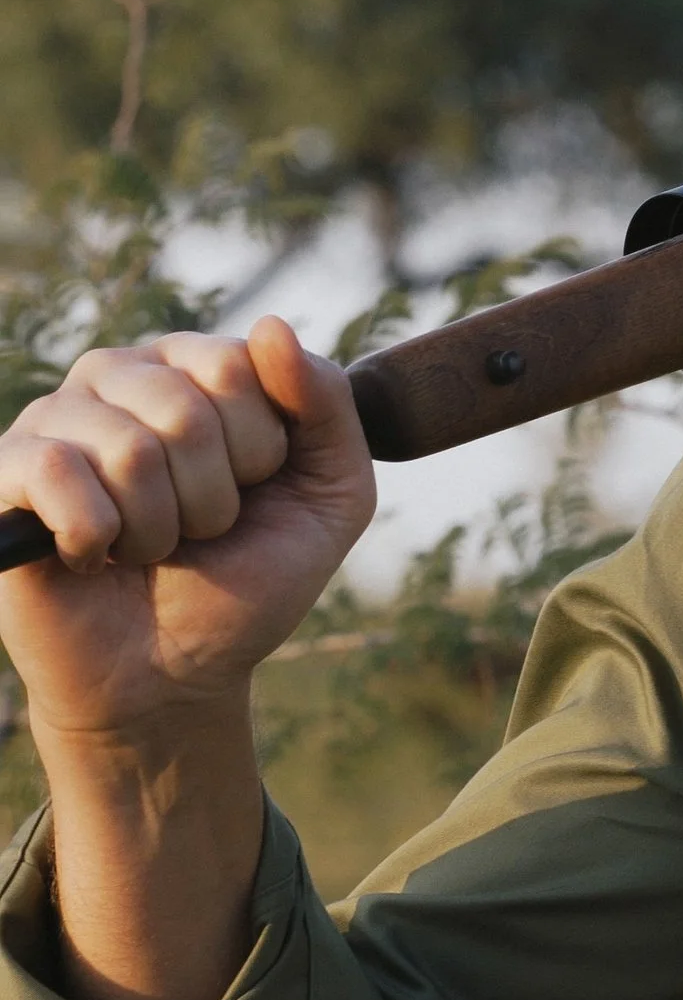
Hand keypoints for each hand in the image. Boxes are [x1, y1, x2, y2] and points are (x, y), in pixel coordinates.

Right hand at [0, 316, 373, 743]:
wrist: (173, 673)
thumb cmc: (250, 578)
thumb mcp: (333, 495)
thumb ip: (329, 405)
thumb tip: (270, 325)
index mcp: (200, 367)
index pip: (239, 363)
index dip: (262, 449)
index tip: (256, 488)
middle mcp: (124, 375)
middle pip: (186, 409)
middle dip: (213, 497)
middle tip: (199, 531)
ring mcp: (58, 417)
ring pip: (128, 449)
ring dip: (158, 526)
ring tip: (149, 547)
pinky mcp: (6, 471)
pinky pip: (54, 472)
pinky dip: (95, 536)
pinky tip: (94, 555)